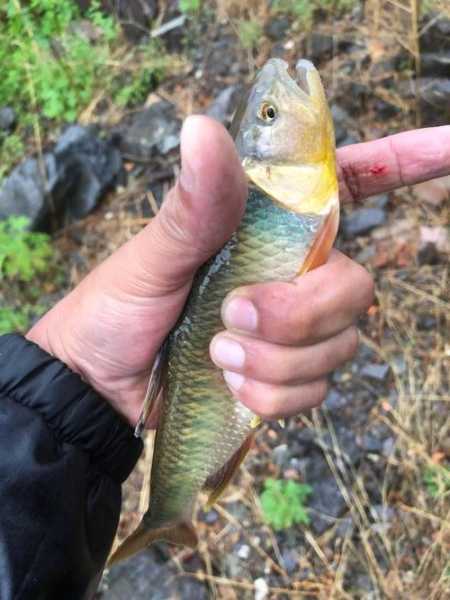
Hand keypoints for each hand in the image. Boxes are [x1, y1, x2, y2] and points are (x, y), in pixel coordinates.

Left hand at [26, 119, 449, 425]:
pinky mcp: (283, 375)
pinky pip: (315, 388)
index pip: (347, 185)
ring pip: (341, 344)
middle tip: (234, 313)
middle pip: (355, 285)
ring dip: (277, 357)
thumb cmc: (116, 310)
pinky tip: (231, 384)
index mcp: (264, 227)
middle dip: (302, 311)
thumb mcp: (150, 256)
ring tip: (216, 352)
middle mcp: (289, 273)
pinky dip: (273, 393)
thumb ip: (192, 206)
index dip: (403, 163)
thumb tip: (202, 128)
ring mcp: (291, 328)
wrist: (101, 387)